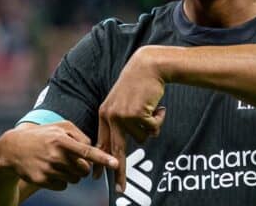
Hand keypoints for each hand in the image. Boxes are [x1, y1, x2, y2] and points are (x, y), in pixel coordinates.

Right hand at [0, 121, 117, 190]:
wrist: (13, 149)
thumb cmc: (43, 135)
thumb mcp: (60, 127)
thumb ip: (79, 135)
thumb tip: (92, 148)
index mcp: (62, 140)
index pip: (88, 151)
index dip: (103, 158)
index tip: (116, 164)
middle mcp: (56, 156)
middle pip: (84, 170)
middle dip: (83, 167)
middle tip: (73, 159)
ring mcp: (48, 170)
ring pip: (75, 179)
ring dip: (73, 173)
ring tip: (60, 163)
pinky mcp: (42, 181)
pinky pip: (63, 186)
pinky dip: (62, 180)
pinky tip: (52, 170)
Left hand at [95, 46, 167, 192]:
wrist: (148, 65)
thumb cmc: (139, 84)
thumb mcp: (124, 103)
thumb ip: (121, 122)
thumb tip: (121, 147)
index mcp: (105, 114)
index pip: (102, 143)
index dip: (100, 161)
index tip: (96, 177)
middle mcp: (110, 116)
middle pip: (116, 151)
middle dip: (119, 172)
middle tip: (121, 189)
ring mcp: (122, 115)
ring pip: (142, 137)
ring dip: (151, 126)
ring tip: (150, 108)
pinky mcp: (136, 114)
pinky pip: (153, 128)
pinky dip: (159, 119)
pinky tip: (157, 106)